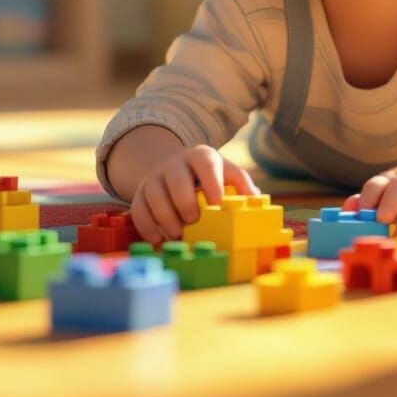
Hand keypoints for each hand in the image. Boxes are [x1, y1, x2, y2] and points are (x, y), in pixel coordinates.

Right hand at [130, 144, 258, 243]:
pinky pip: (139, 210)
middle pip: (177, 180)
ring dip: (166, 218)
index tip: (216, 204)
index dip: (211, 183)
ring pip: (154, 195)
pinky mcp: (140, 194)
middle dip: (185, 203)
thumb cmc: (208, 176)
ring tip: (178, 234)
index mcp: (201, 156)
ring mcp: (155, 177)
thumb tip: (256, 200)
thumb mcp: (226, 173)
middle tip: (193, 220)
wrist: (174, 167)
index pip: (206, 164)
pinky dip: (148, 227)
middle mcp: (175, 163)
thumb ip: (241, 184)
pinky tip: (159, 239)